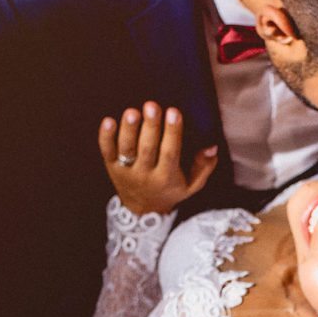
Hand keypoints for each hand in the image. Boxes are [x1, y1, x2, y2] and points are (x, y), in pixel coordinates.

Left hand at [98, 102, 217, 214]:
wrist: (143, 210)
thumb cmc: (170, 190)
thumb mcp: (192, 185)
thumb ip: (203, 167)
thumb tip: (212, 147)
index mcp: (166, 178)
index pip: (170, 153)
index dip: (172, 133)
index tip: (174, 112)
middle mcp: (145, 175)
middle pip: (147, 149)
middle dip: (150, 127)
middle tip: (152, 106)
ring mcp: (126, 171)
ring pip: (126, 149)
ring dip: (129, 130)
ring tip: (132, 112)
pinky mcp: (112, 166)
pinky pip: (107, 151)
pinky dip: (106, 137)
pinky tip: (108, 120)